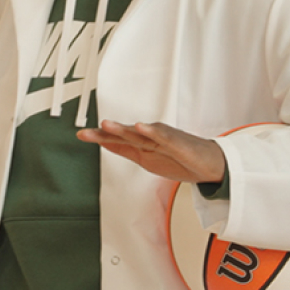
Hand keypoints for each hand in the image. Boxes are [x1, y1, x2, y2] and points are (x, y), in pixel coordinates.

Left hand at [76, 120, 225, 183]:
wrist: (208, 164)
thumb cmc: (180, 159)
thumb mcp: (146, 159)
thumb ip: (126, 150)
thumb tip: (104, 143)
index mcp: (142, 143)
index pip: (117, 140)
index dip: (99, 137)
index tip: (81, 135)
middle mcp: (150, 137)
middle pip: (124, 135)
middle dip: (105, 133)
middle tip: (86, 132)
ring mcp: (163, 139)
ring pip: (140, 133)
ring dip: (123, 129)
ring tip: (107, 125)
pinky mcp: (177, 142)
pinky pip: (163, 136)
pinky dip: (151, 131)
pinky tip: (141, 127)